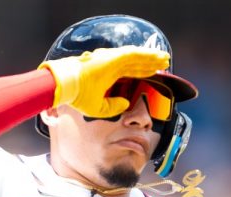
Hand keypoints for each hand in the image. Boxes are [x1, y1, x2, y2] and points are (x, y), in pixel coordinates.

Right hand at [39, 46, 169, 117]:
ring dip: (151, 57)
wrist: (66, 87)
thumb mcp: (98, 108)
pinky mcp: (112, 58)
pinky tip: (156, 56)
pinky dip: (145, 54)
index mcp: (108, 75)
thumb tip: (126, 104)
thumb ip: (113, 106)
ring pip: (137, 56)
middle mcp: (111, 65)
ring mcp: (112, 60)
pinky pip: (133, 54)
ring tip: (164, 57)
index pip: (130, 71)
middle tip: (164, 62)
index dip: (143, 71)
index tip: (154, 72)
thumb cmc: (77, 97)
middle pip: (136, 62)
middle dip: (150, 62)